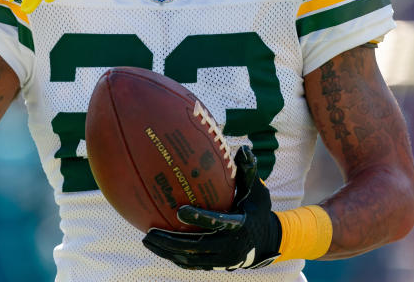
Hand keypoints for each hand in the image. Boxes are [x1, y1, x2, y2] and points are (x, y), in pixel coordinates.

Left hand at [142, 145, 280, 269]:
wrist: (265, 240)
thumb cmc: (256, 209)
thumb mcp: (256, 191)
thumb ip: (248, 171)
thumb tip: (243, 148)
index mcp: (240, 225)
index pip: (218, 222)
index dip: (200, 218)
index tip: (180, 210)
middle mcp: (230, 246)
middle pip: (197, 247)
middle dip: (172, 241)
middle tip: (150, 232)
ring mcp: (222, 259)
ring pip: (191, 259)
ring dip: (168, 251)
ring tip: (147, 240)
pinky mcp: (216, 266)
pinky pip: (192, 265)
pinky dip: (174, 258)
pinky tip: (157, 248)